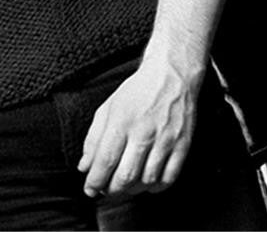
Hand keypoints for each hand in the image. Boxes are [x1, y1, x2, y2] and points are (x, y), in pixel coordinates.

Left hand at [76, 54, 197, 197]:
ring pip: (147, 180)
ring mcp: (165, 140)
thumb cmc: (137, 92)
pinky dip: (155, 187)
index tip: (90, 190)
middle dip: (112, 190)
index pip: (105, 160)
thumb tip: (84, 166)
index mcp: (121, 121)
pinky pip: (169, 178)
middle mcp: (143, 132)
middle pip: (126, 176)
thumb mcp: (108, 108)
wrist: (170, 76)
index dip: (95, 181)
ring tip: (125, 185)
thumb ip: (93, 139)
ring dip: (133, 190)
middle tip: (106, 191)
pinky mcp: (182, 145)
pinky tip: (147, 183)